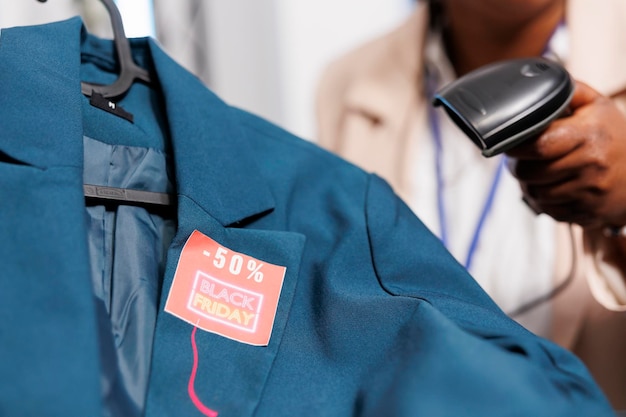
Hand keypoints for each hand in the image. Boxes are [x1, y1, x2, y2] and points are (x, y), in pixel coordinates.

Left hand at [505, 80, 625, 228]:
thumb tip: (536, 81)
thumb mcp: (596, 106)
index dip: (516, 146)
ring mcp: (590, 192)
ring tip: (537, 174)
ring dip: (529, 185)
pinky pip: (549, 211)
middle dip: (518, 167)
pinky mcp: (588, 212)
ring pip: (536, 194)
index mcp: (588, 135)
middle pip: (530, 172)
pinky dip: (544, 202)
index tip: (509, 143)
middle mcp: (591, 164)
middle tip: (521, 160)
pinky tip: (552, 189)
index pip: (537, 145)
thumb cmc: (613, 136)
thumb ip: (566, 92)